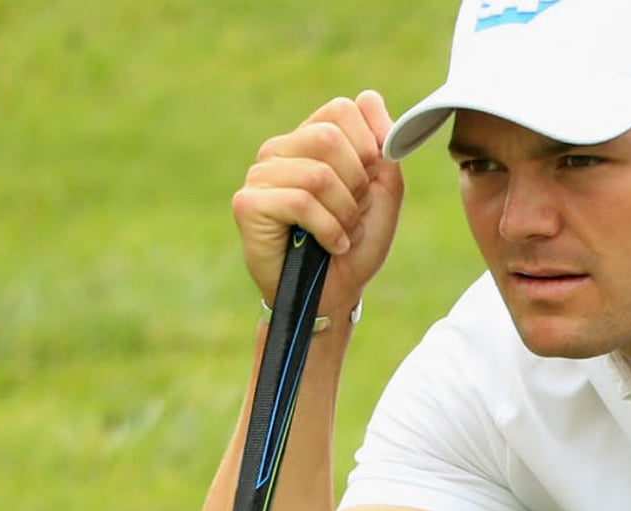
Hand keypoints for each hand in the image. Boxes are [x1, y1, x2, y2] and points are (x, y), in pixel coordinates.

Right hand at [232, 90, 404, 318]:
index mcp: (309, 138)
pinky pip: (300, 201)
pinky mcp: (247, 204)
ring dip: (345, 212)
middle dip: (357, 182)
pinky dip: (328, 229)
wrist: (332, 294)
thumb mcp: (383, 191)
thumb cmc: (355, 243)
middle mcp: (280, 150)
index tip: (372, 182)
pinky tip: (329, 244)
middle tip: (355, 213)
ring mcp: (259, 175)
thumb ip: (382, 145)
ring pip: (318, 173)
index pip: (343, 108)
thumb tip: (368, 96)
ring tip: (342, 234)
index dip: (369, 144)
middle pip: (330, 137)